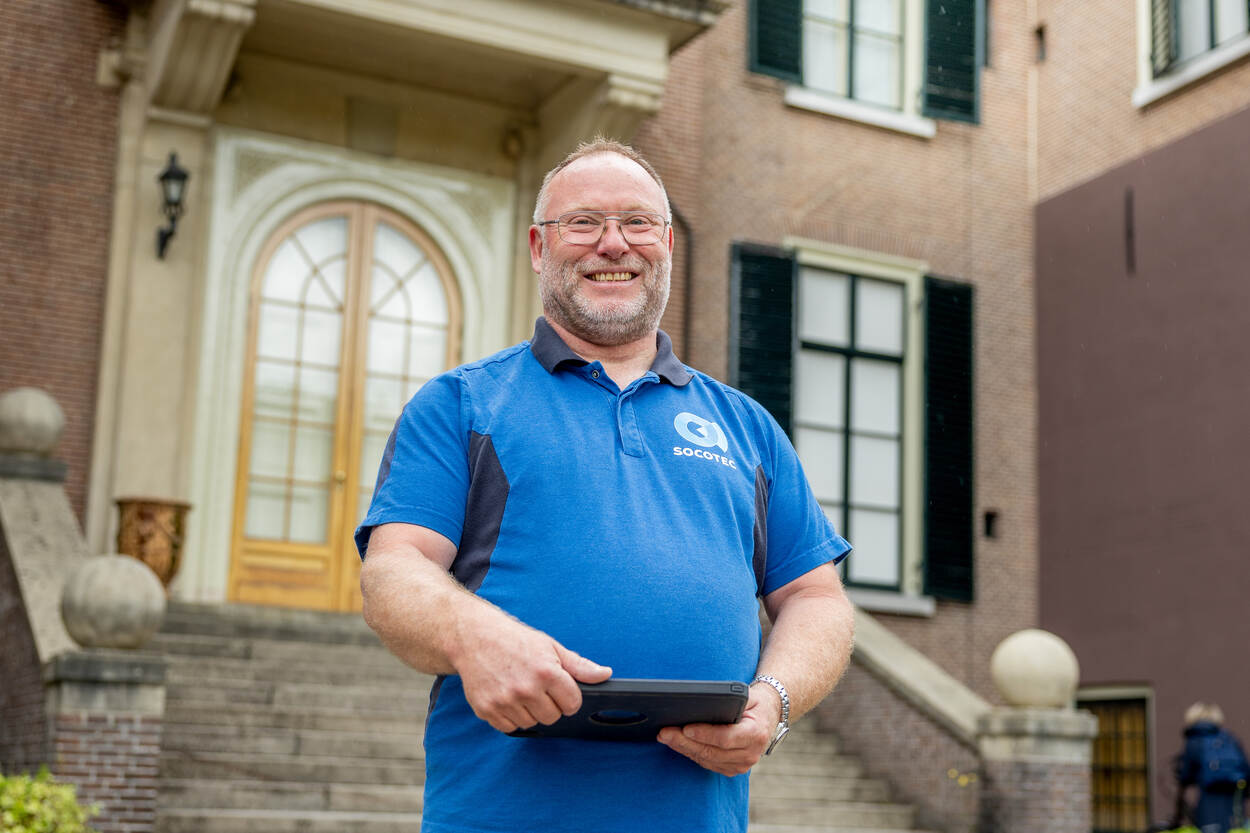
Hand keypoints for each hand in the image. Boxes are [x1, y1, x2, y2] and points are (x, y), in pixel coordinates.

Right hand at [451, 610, 611, 733]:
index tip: (560, 689)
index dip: (569, 697)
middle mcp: (526, 688)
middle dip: (549, 705)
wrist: (475, 637)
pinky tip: (507, 697)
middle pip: (552, 717)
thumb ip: (579, 666)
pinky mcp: (487, 709)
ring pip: (531, 724)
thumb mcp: (551, 647)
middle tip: (538, 687)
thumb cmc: (516, 641)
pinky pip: (509, 728)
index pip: (572, 704)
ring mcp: (504, 701)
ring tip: (520, 689)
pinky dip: (510, 717)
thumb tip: (605, 674)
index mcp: (546, 672)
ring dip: (529, 711)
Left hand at [657, 684, 780, 775]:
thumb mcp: (747, 696)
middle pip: (712, 751)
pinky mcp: (733, 769)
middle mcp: (751, 753)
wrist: (767, 716)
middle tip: (665, 733)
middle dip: (685, 742)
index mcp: (756, 733)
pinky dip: (692, 754)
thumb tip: (699, 705)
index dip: (705, 734)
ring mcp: (743, 764)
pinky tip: (678, 744)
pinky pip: (709, 764)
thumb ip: (729, 701)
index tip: (685, 728)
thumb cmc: (754, 703)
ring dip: (684, 749)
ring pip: (707, 759)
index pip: (726, 737)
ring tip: (666, 737)